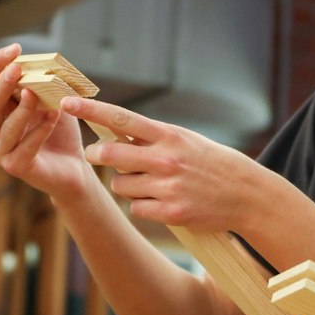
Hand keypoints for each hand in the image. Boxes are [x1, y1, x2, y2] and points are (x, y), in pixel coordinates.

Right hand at [0, 43, 95, 201]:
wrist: (73, 166)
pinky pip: (26, 147)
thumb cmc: (58, 131)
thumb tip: (40, 62)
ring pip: (6, 127)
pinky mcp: (15, 167)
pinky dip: (39, 131)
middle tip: (16, 67)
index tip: (15, 48)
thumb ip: (41, 84)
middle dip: (2, 84)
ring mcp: (0, 151)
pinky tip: (52, 116)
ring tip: (35, 94)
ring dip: (22, 109)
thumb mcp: (50, 101)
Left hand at [65, 98, 272, 231]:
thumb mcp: (184, 140)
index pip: (122, 118)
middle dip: (97, 155)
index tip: (68, 101)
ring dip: (126, 184)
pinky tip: (162, 202)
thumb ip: (151, 137)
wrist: (246, 194)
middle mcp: (166, 159)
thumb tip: (112, 133)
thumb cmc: (210, 163)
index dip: (91, 110)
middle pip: (111, 154)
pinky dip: (143, 206)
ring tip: (150, 183)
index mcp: (169, 135)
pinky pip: (136, 208)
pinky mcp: (170, 213)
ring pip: (120, 185)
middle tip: (95, 154)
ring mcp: (168, 187)